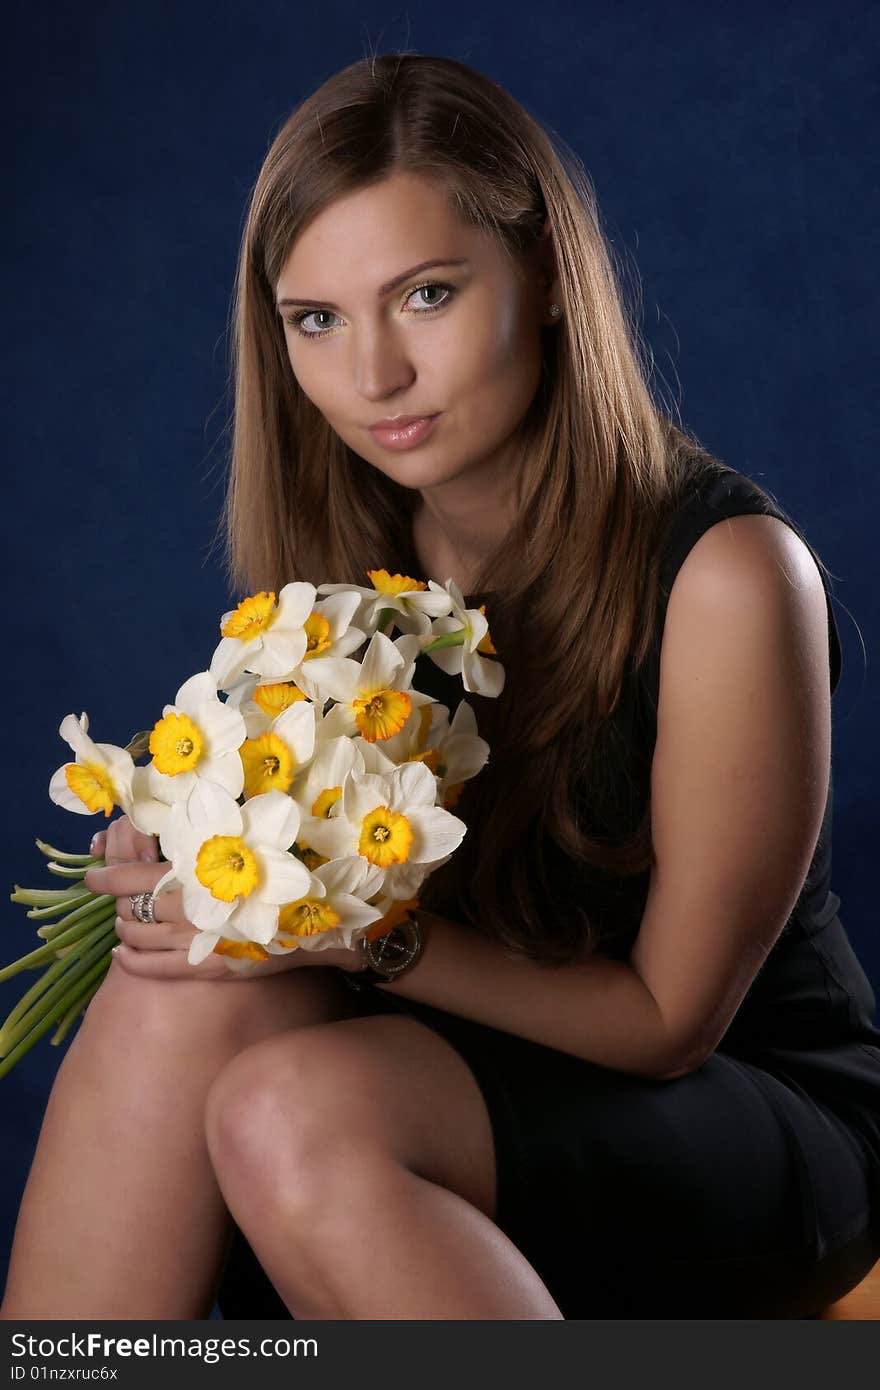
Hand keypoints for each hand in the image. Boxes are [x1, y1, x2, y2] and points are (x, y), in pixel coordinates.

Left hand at [84, 815, 359, 980]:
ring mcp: (204, 941)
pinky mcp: (214, 967)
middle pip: (133, 906)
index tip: (92, 868)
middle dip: (110, 899)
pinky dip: (135, 963)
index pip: (140, 873)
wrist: (341, 922)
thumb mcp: (262, 841)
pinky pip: (158, 970)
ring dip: (121, 929)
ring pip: (141, 936)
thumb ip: (225, 831)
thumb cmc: (305, 870)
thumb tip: (194, 805)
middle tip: (100, 890)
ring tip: (116, 921)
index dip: (110, 871)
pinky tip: (123, 957)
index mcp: (206, 873)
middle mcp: (198, 908)